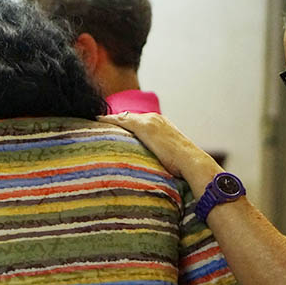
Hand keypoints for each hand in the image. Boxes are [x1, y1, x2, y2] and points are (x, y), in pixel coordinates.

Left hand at [98, 112, 219, 180]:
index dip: (124, 124)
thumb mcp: (170, 157)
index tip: (113, 127)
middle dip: (114, 120)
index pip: (137, 121)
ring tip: (94, 121)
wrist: (191, 162)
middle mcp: (155, 118)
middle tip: (98, 122)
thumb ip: (159, 155)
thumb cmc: (183, 166)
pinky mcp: (144, 126)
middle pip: (128, 117)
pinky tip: (97, 120)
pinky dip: (108, 120)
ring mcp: (149, 121)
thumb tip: (154, 167)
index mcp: (161, 124)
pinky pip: (121, 121)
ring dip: (109, 120)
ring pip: (123, 117)